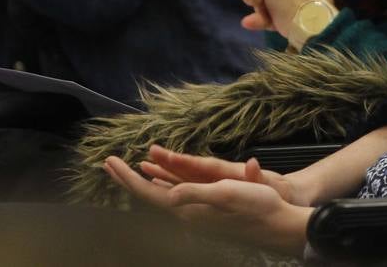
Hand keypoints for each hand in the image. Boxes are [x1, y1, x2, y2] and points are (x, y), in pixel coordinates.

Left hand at [103, 147, 310, 252]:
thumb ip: (195, 194)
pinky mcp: (206, 212)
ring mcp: (196, 214)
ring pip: (161, 196)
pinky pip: (175, 196)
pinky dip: (162, 185)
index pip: (148, 194)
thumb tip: (170, 194)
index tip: (110, 162)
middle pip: (149, 196)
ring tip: (129, 170)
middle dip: (127, 180)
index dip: (126, 179)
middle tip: (109, 163)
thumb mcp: (226, 194)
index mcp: (188, 209)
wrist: (277, 225)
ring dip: (143, 182)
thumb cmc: (255, 207)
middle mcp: (187, 214)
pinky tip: (162, 184)